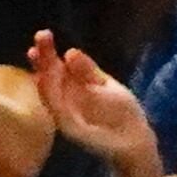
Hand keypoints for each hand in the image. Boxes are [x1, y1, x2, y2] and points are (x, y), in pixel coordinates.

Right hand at [27, 30, 156, 170]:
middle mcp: (66, 102)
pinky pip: (59, 112)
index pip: (56, 69)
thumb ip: (88, 71)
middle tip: (41, 35)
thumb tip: (69, 52)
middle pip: (50, 79)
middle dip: (44, 59)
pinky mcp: (73, 130)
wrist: (135, 140)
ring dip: (44, 74)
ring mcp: (67, 117)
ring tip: (41, 54)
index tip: (43, 36)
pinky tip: (46, 81)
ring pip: (50, 95)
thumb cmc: (120, 113)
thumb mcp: (104, 85)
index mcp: (73, 89)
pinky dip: (52, 98)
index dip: (48, 54)